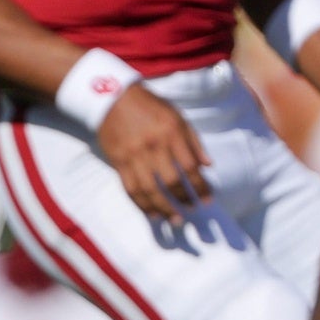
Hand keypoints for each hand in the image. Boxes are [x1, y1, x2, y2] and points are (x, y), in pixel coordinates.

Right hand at [97, 86, 210, 222]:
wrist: (112, 99)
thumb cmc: (149, 106)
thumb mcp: (177, 116)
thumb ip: (193, 141)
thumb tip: (208, 165)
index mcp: (171, 133)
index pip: (189, 166)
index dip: (200, 186)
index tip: (208, 199)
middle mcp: (153, 147)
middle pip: (170, 180)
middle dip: (183, 199)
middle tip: (192, 210)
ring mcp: (133, 156)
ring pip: (149, 189)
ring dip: (163, 207)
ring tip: (174, 219)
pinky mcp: (118, 162)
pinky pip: (130, 188)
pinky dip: (142, 204)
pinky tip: (151, 213)